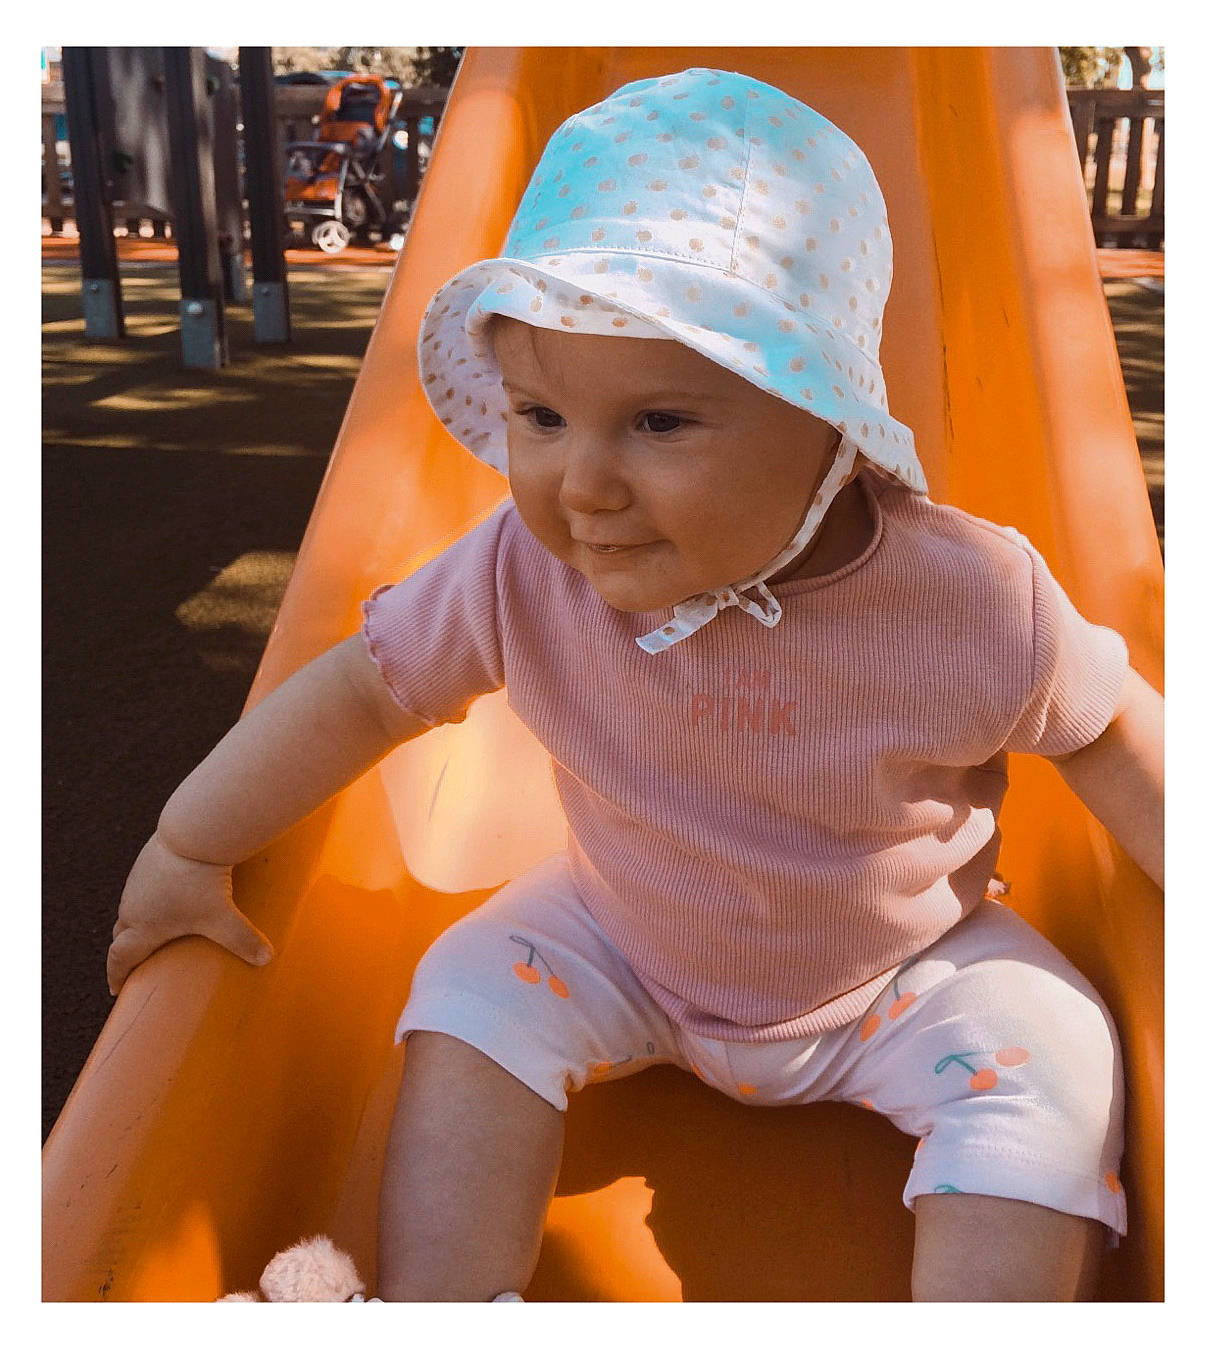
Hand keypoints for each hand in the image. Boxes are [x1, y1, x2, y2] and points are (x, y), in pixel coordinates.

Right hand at [106, 832, 273, 995]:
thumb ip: (244, 940)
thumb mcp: (223, 916)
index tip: (116, 989)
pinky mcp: (149, 861)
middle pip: (122, 934)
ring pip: (133, 907)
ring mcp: (138, 881)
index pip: (120, 957)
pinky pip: (144, 885)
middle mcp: (133, 906)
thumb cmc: (200, 881)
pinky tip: (168, 894)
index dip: (117, 974)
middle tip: (136, 963)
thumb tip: (267, 959)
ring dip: (138, 921)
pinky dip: (150, 897)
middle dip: (126, 950)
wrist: (191, 834)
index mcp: (143, 926)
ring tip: (156, 929)